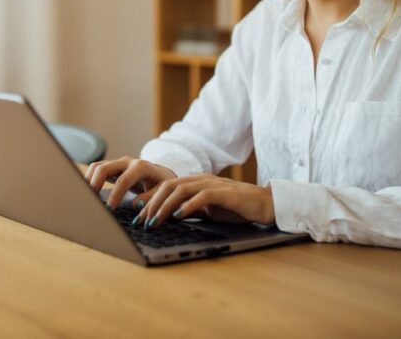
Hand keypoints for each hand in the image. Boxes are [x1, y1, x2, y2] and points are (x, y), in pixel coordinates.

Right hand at [84, 156, 176, 210]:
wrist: (161, 174)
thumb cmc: (161, 184)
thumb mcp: (162, 192)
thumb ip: (151, 198)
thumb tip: (136, 205)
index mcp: (141, 167)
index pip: (124, 180)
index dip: (115, 195)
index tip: (109, 209)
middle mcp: (127, 162)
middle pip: (104, 168)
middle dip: (95, 184)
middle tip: (90, 201)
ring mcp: (118, 163)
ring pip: (97, 167)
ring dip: (89, 181)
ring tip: (86, 198)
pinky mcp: (111, 168)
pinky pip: (96, 170)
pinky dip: (89, 179)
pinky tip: (88, 193)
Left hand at [132, 174, 274, 227]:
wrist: (264, 204)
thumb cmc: (236, 208)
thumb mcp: (207, 211)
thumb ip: (189, 210)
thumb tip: (168, 219)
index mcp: (195, 182)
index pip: (166, 187)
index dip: (149, 198)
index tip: (136, 213)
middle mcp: (200, 180)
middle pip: (168, 186)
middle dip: (152, 203)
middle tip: (141, 220)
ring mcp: (212, 184)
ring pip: (181, 190)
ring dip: (165, 206)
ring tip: (154, 221)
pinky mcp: (225, 192)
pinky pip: (202, 196)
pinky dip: (188, 205)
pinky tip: (179, 216)